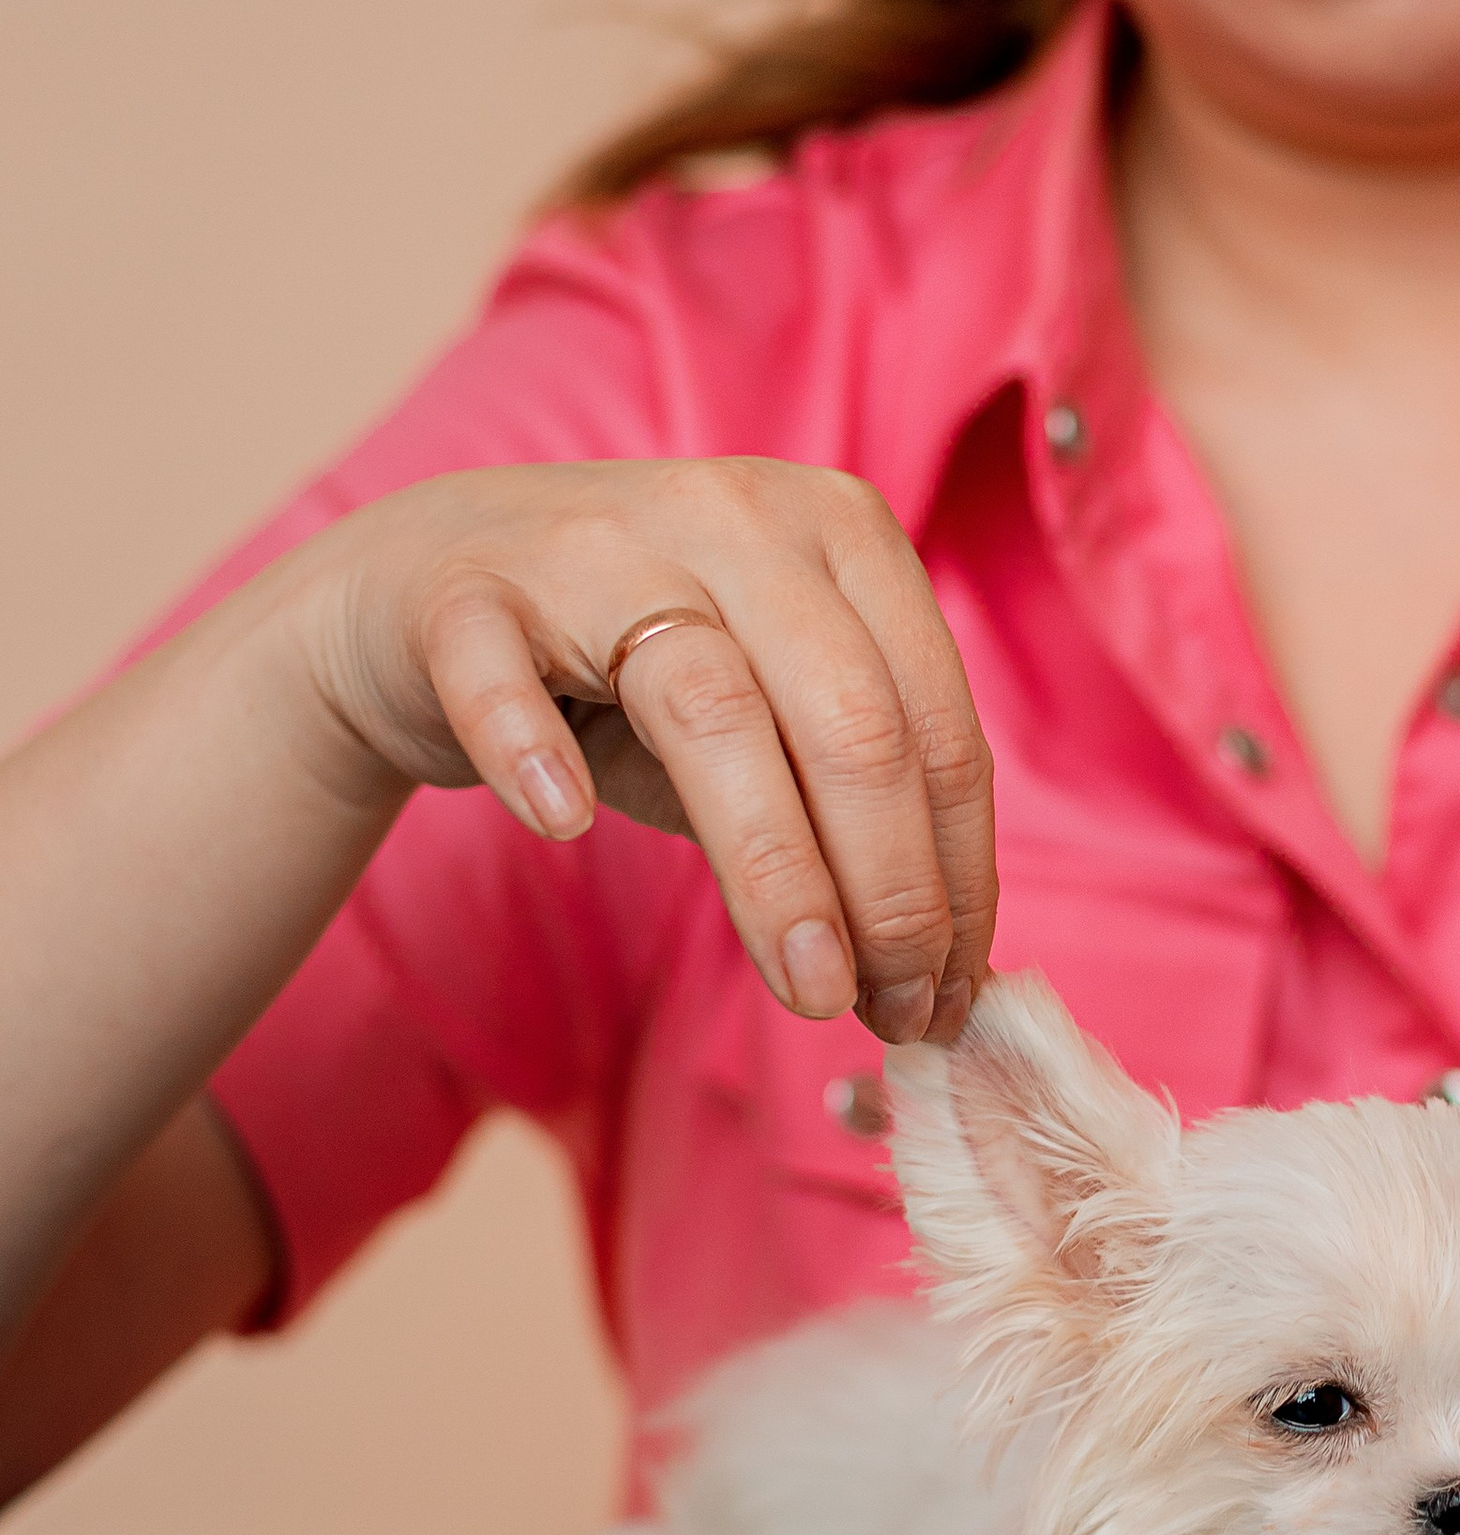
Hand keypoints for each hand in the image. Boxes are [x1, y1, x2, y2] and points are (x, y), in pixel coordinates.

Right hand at [293, 460, 995, 1040]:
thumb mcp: (766, 719)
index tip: (948, 998)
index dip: (958, 874)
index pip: (937, 723)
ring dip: (775, 866)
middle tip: (892, 1016)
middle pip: (849, 719)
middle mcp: (738, 518)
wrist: (425, 581)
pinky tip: (565, 826)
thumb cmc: (630, 670)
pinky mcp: (467, 593)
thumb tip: (932, 982)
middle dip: (892, 888)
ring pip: (712, 708)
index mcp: (845, 534)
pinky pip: (503, 674)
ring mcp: (599, 545)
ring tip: (810, 991)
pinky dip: (533, 750)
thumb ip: (846, 815)